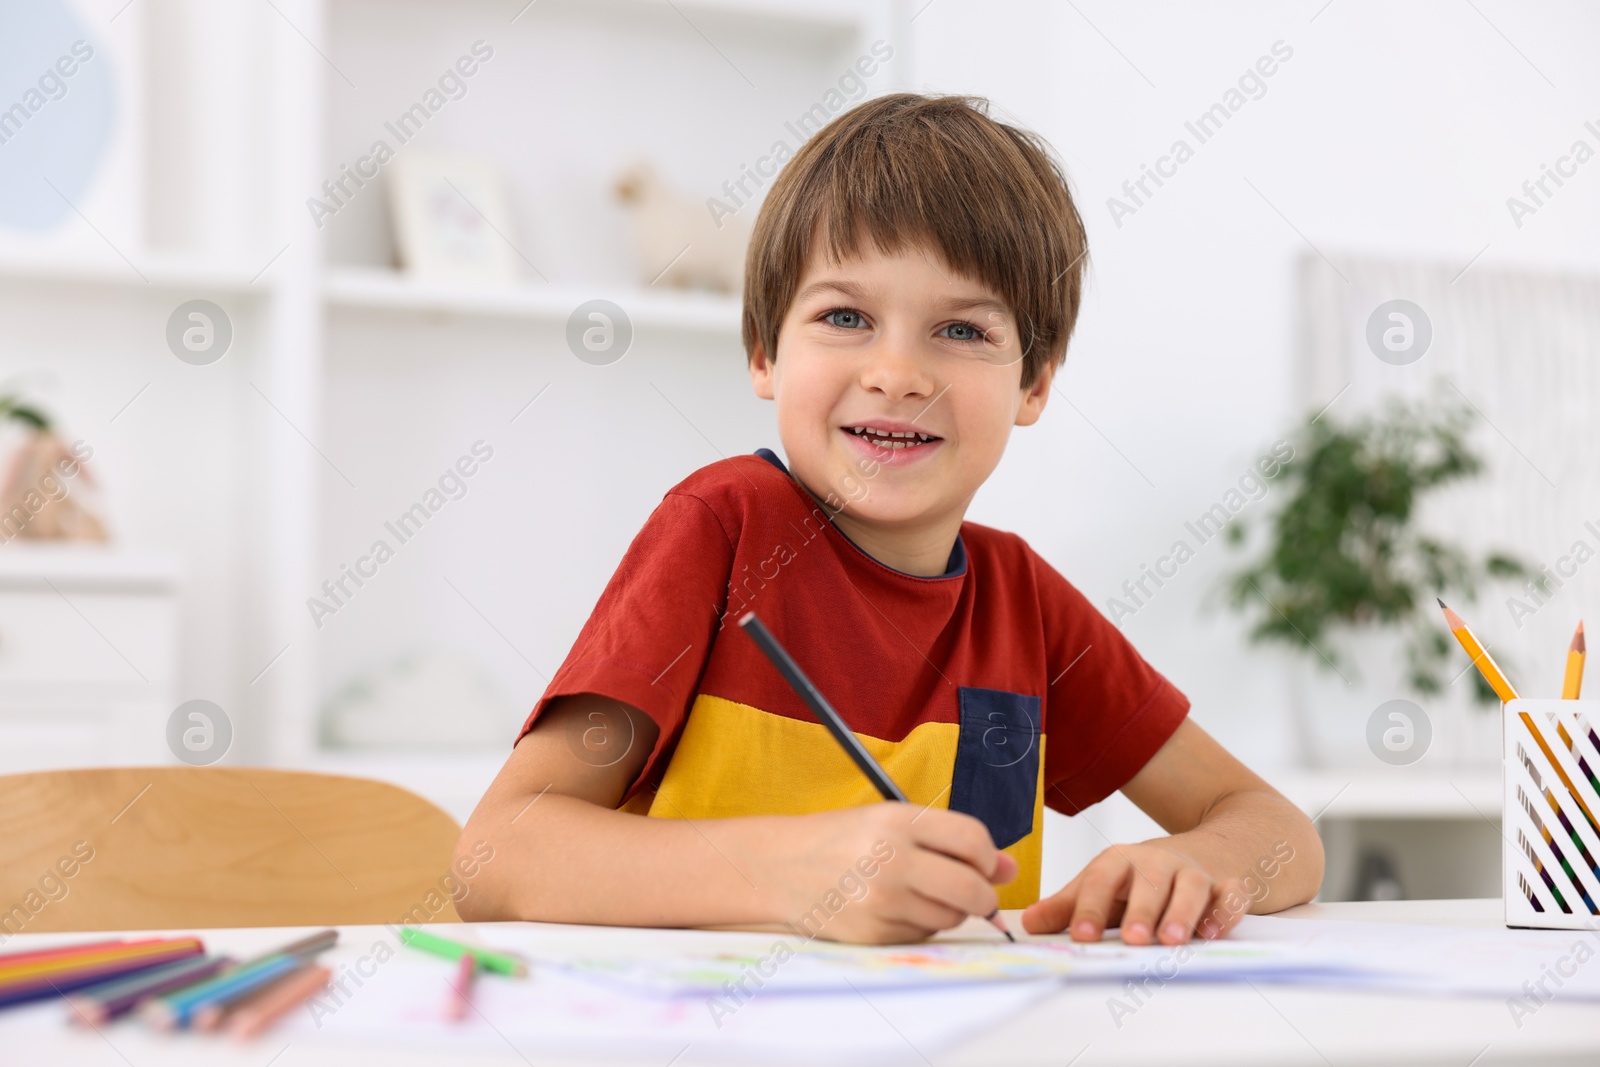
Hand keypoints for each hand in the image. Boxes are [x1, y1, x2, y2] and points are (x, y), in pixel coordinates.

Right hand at [753, 803, 1017, 944]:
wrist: (781, 868)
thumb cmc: (840, 841)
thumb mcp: (892, 822)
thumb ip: (950, 841)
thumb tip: (1008, 868)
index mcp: (898, 821)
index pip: (973, 840)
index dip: (989, 856)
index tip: (984, 862)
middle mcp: (891, 859)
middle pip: (972, 889)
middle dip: (983, 896)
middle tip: (974, 893)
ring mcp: (881, 900)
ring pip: (951, 918)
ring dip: (948, 911)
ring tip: (918, 892)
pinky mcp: (873, 933)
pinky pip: (923, 936)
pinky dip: (920, 925)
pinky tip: (894, 907)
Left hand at [1020, 842, 1248, 944]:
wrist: (1196, 851)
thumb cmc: (1137, 880)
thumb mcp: (1101, 886)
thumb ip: (1067, 907)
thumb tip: (1029, 924)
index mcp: (1120, 862)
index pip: (1100, 880)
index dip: (1089, 907)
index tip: (1080, 936)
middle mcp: (1157, 864)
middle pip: (1148, 882)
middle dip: (1141, 911)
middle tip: (1133, 939)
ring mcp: (1193, 873)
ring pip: (1190, 888)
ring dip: (1182, 913)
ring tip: (1171, 941)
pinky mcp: (1226, 885)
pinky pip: (1230, 895)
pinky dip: (1224, 912)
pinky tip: (1212, 933)